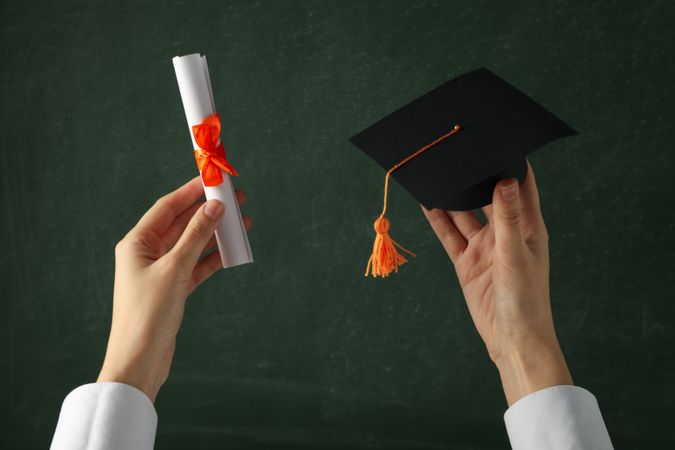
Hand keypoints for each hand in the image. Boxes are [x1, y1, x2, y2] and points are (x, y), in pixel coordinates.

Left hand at [97, 177, 251, 401]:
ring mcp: (161, 271)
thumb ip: (196, 236)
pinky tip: (232, 249)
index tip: (214, 180)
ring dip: (215, 234)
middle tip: (237, 199)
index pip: (167, 207)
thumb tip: (214, 207)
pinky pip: (197, 265)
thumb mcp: (175, 269)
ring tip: (242, 222)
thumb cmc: (148, 314)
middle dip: (209, 211)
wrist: (140, 360)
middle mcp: (147, 253)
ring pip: (193, 244)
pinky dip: (213, 257)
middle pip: (183, 223)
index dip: (191, 192)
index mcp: (137, 243)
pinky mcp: (174, 288)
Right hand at [422, 163, 571, 404]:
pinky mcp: (466, 262)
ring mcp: (484, 247)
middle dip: (474, 174)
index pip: (521, 184)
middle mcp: (505, 232)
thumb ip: (508, 218)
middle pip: (487, 195)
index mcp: (527, 226)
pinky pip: (450, 235)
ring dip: (452, 195)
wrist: (511, 340)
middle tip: (457, 150)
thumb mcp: (516, 254)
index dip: (510, 161)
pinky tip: (426, 202)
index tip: (496, 136)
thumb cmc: (526, 298)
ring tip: (436, 171)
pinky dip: (438, 219)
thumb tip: (505, 179)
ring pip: (464, 213)